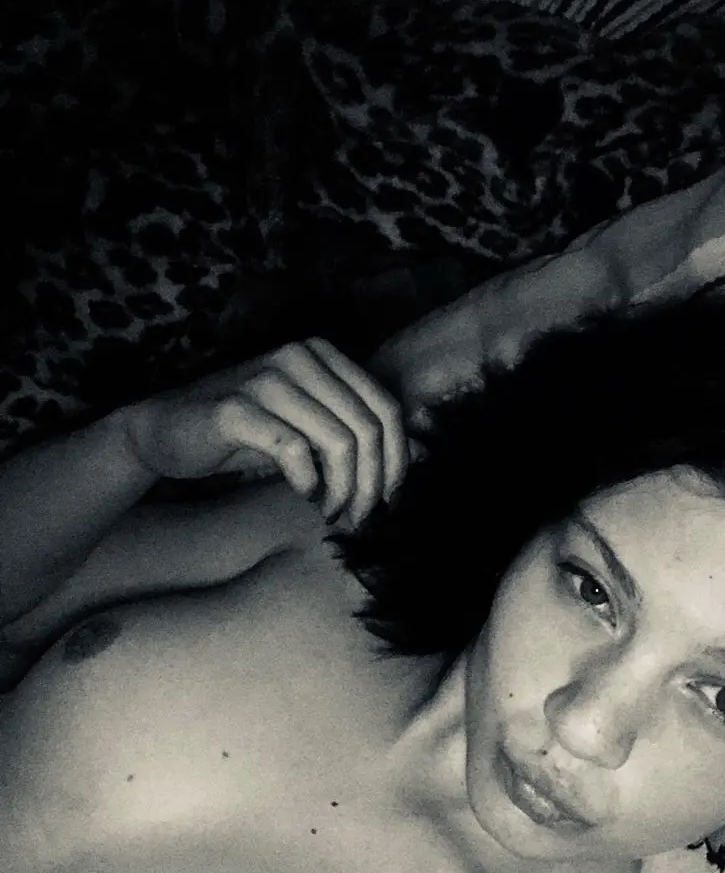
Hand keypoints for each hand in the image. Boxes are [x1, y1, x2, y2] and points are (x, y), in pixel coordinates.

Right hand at [122, 339, 409, 525]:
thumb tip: (411, 463)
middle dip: (371, 484)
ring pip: (339, 442)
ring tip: (331, 512)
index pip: (387, 408)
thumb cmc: (244, 433)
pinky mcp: (236, 408)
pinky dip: (308, 482)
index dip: (397, 461)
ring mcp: (267, 378)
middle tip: (358, 517)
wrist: (165, 431)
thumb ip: (351, 433)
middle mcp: (300, 356)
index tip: (388, 501)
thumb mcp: (307, 427)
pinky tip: (304, 496)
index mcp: (324, 355)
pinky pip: (294, 449)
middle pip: (368, 429)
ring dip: (343, 490)